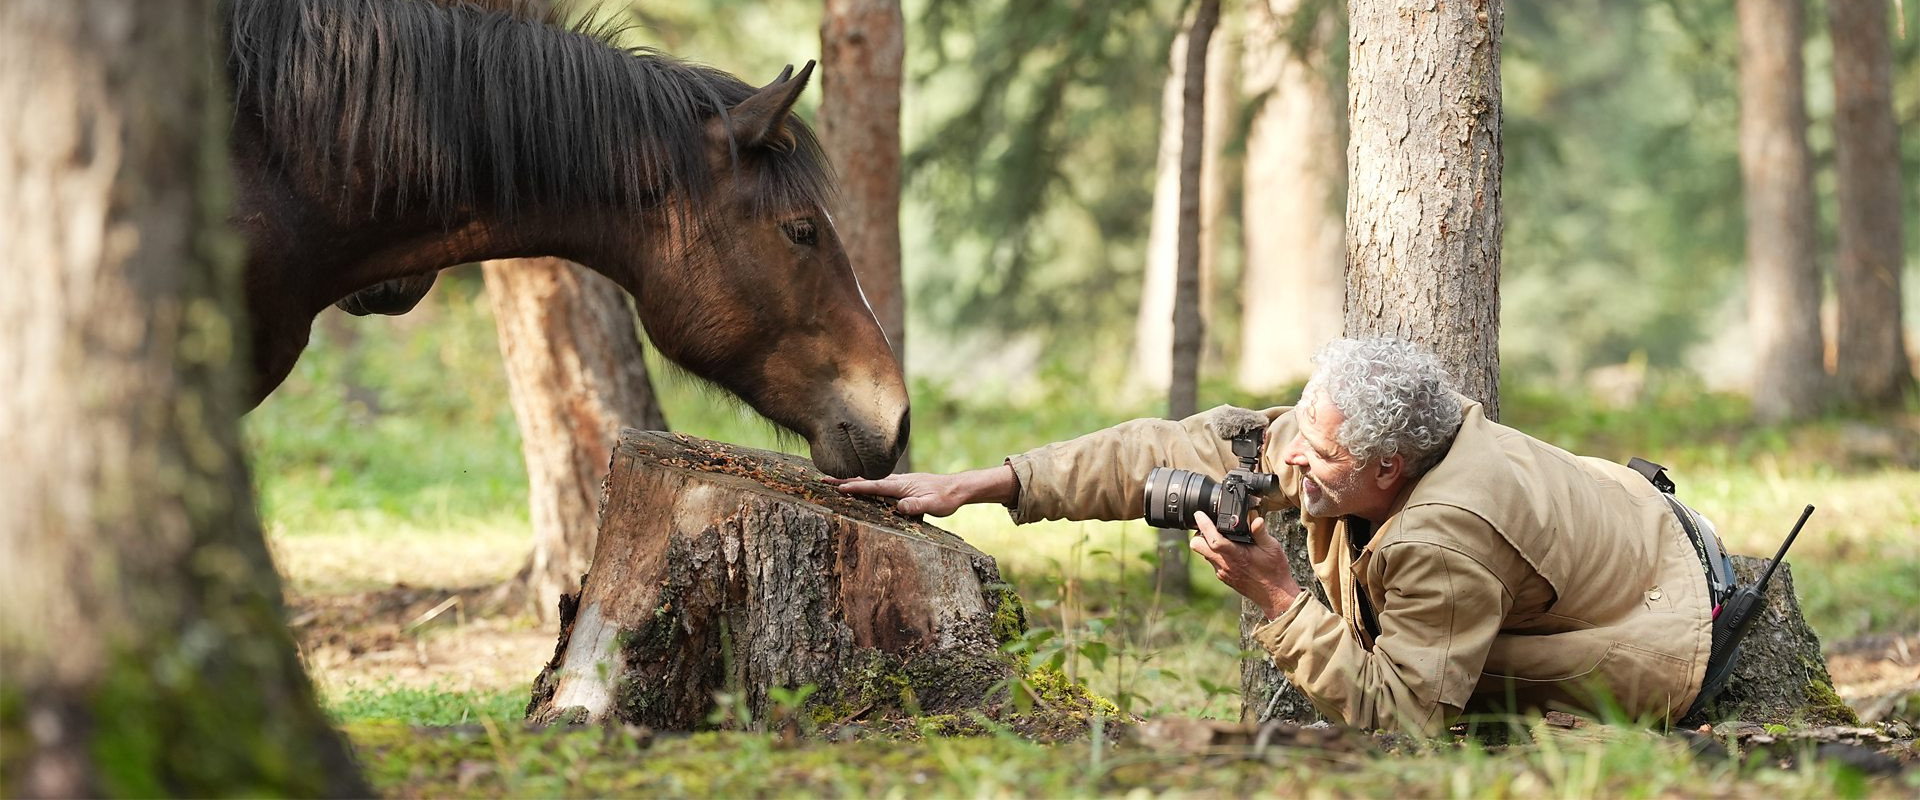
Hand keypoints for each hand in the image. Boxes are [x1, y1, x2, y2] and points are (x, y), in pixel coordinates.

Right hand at [825, 471, 977, 516]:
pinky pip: (878, 482)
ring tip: (835, 480)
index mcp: (900, 486)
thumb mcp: (933, 505)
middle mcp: (897, 480)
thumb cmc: (945, 498)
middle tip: (824, 478)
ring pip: (871, 479)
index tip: (838, 487)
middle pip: (866, 479)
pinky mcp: (902, 484)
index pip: (873, 486)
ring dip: (853, 479)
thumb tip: (900, 507)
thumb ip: (916, 506)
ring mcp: (899, 481)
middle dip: (845, 479)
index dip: (856, 487)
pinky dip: (865, 481)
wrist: (957, 488)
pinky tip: (862, 482)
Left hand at [1190, 513, 1301, 619]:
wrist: (1274, 595)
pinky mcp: (1224, 577)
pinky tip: (1230, 550)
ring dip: (1208, 544)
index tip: (1199, 514)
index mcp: (1236, 555)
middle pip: (1198, 547)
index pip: (1213, 540)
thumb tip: (1255, 519)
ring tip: (1223, 536)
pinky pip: (1213, 562)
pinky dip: (1216, 553)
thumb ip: (1261, 532)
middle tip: (1209, 526)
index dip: (1203, 525)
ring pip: (1204, 554)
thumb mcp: (1272, 548)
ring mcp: (1222, 572)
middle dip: (1199, 534)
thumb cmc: (1274, 572)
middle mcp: (1225, 565)